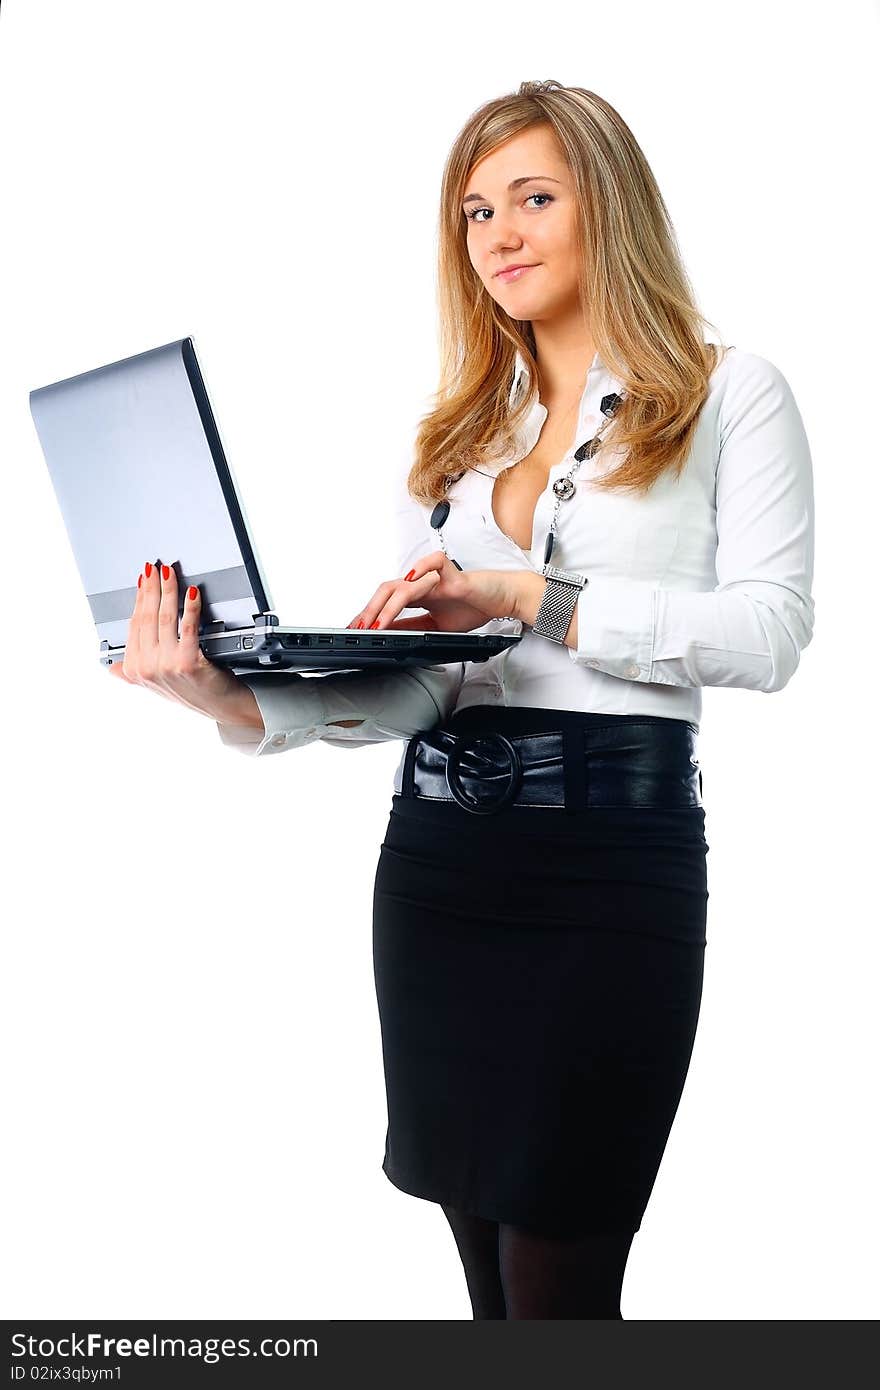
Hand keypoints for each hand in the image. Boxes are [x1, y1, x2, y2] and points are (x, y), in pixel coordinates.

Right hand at [108, 559, 260, 725]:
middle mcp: (147, 668)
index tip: (143, 580)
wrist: (222, 707)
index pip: (135, 624)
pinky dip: (189, 607)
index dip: (139, 598)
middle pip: (147, 617)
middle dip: (151, 588)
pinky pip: (188, 627)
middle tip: (154, 568)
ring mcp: (166, 665)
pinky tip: (192, 593)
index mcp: (134, 669)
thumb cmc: (193, 692)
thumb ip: (133, 674)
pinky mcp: (187, 662)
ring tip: (170, 574)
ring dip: (168, 591)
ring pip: (164, 618)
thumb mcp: (156, 686)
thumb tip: (113, 669)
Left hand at [345, 550, 519, 633]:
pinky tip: (409, 579)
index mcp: (417, 596)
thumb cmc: (473, 606)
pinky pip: (433, 562)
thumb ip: (415, 627)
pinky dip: (420, 569)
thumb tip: (391, 634)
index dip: (369, 615)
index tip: (356, 631)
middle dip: (370, 611)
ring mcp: (435, 577)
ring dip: (387, 605)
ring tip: (377, 623)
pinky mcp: (452, 573)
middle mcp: (422, 584)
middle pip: (387, 590)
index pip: (386, 602)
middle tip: (359, 630)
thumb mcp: (437, 626)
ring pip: (403, 584)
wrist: (501, 599)